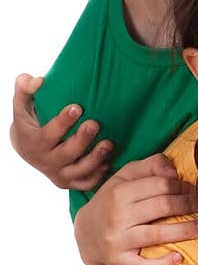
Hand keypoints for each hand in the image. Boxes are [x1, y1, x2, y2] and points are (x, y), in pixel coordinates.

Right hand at [10, 73, 112, 191]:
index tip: (77, 107)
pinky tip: (108, 161)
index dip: (63, 122)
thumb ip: (25, 88)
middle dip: (82, 140)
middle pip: (66, 153)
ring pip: (79, 171)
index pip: (48, 134)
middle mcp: (46, 161)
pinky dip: (98, 175)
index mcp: (33, 142)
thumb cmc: (29, 120)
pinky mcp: (69, 182)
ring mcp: (58, 173)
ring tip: (109, 143)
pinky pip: (86, 183)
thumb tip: (38, 81)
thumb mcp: (22, 104)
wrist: (27, 147)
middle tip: (95, 124)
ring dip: (95, 159)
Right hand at [73, 154, 197, 264]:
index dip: (184, 186)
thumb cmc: (112, 201)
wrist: (85, 233)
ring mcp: (118, 239)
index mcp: (120, 191)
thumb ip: (149, 166)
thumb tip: (174, 171)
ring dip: (187, 231)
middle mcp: (117, 215)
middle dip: (190, 204)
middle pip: (163, 206)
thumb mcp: (124, 177)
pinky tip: (179, 258)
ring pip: (158, 233)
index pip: (161, 184)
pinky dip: (162, 264)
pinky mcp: (119, 260)